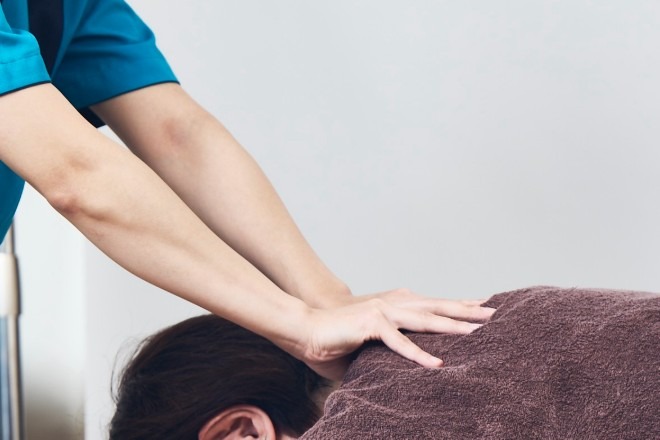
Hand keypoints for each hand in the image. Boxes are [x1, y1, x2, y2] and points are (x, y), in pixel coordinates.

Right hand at [299, 288, 495, 380]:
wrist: (306, 329)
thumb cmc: (338, 337)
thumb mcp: (373, 340)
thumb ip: (394, 344)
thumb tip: (413, 359)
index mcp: (396, 304)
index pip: (435, 304)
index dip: (460, 304)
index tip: (484, 305)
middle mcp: (393, 303)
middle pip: (437, 307)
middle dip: (467, 310)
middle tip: (495, 314)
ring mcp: (382, 312)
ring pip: (424, 320)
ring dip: (451, 326)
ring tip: (477, 332)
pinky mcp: (370, 325)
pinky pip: (398, 342)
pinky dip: (417, 354)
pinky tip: (436, 365)